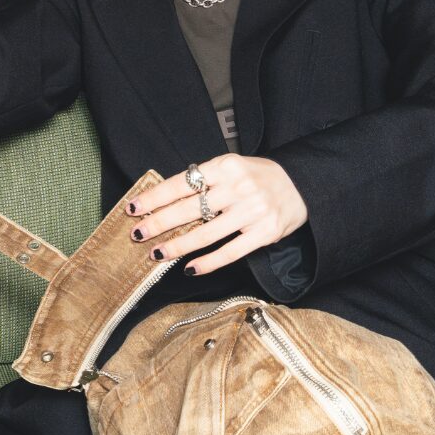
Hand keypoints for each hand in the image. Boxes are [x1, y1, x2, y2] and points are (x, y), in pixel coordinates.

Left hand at [125, 154, 308, 275]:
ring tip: (157, 254)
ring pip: (206, 233)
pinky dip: (208, 262)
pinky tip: (189, 268)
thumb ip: (203, 180)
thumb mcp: (230, 167)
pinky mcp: (264, 233)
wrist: (300, 186)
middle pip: (189, 209)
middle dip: (159, 223)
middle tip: (138, 234)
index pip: (181, 183)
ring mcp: (252, 211)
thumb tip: (163, 200)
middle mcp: (238, 187)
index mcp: (225, 166)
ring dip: (178, 246)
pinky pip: (230, 252)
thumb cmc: (255, 177)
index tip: (134, 208)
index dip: (155, 197)